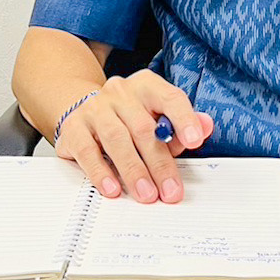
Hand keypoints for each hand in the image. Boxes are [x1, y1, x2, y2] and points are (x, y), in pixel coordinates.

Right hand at [54, 69, 214, 203]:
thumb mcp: (158, 118)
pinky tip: (112, 188)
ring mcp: (95, 108)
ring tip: (147, 194)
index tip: (195, 141)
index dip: (184, 119)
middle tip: (171, 191)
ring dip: (134, 170)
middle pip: (143, 127)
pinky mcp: (73, 127)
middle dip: (160, 163)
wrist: (84, 111)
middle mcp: (120, 92)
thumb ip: (182, 125)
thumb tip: (206, 126)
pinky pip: (87, 150)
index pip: (169, 98)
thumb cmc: (130, 119)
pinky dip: (101, 172)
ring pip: (117, 138)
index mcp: (147, 86)